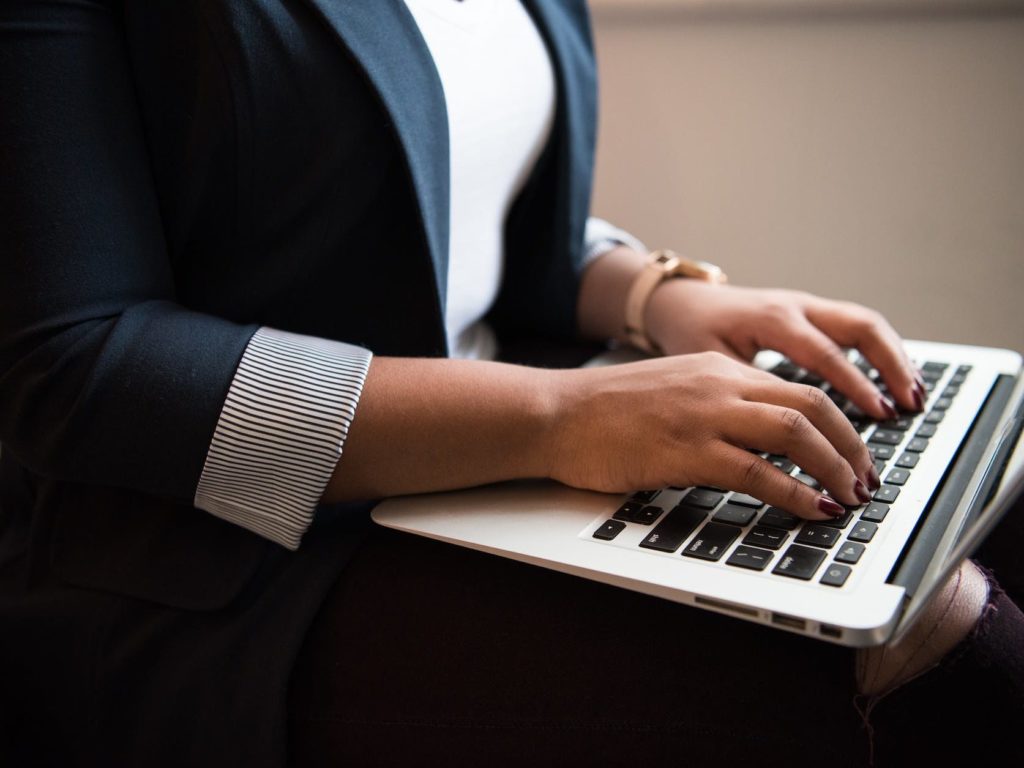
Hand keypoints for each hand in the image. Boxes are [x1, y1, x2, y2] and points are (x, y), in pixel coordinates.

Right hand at [547, 352, 878, 520]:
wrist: (556, 414)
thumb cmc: (605, 411)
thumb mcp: (672, 392)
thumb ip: (717, 406)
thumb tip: (759, 442)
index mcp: (718, 369)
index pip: (800, 389)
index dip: (840, 425)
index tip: (855, 454)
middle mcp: (719, 385)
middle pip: (812, 405)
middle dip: (852, 446)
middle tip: (866, 480)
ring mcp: (704, 416)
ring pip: (795, 433)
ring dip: (834, 468)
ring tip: (851, 497)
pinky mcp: (685, 451)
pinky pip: (757, 472)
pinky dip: (795, 493)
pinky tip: (813, 510)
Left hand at [645, 281, 924, 420]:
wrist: (680, 303)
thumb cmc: (691, 334)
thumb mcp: (710, 365)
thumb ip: (746, 394)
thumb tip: (779, 437)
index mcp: (771, 319)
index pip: (825, 354)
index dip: (855, 386)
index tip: (879, 414)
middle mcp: (795, 307)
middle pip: (860, 327)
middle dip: (891, 366)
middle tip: (910, 404)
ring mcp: (806, 306)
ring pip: (865, 323)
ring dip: (894, 358)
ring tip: (914, 396)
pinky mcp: (810, 312)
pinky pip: (855, 326)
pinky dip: (880, 352)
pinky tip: (894, 380)